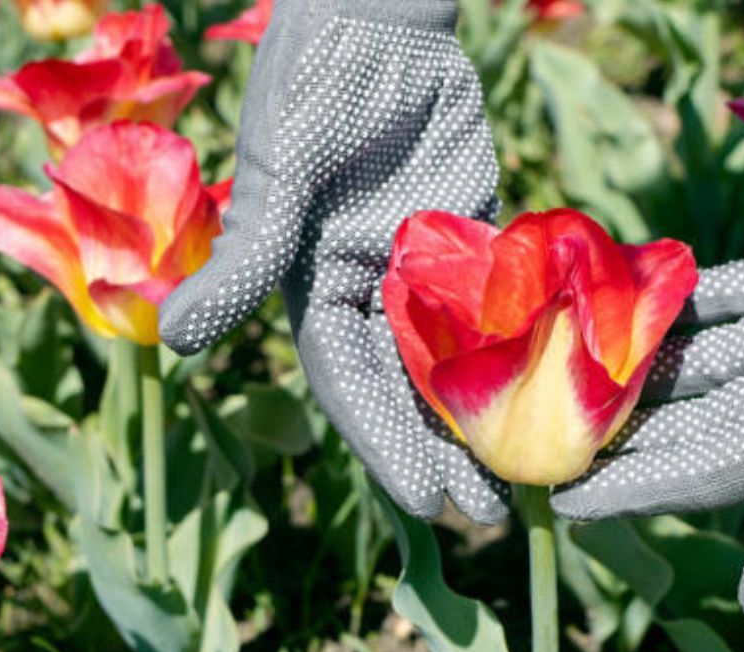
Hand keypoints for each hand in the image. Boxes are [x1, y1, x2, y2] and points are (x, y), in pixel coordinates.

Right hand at [158, 0, 510, 522]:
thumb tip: (177, 344)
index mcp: (317, 288)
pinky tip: (565, 389)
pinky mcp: (481, 234)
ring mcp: (430, 266)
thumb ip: (246, 259)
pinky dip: (532, 343)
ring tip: (534, 474)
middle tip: (493, 510)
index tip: (431, 500)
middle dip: (447, 448)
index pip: (352, 385)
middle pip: (412, 387)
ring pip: (464, 357)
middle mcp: (374, 289)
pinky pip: (508, 300)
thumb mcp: (279, 172)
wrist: (381, 16)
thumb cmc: (315, 83)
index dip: (388, 444)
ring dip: (493, 413)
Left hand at [551, 49, 743, 612]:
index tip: (564, 499)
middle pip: (684, 423)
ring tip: (557, 373)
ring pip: (690, 361)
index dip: (633, 490)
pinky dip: (670, 302)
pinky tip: (614, 302)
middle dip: (618, 434)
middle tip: (541, 437)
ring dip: (632, 367)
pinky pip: (711, 297)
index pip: (701, 474)